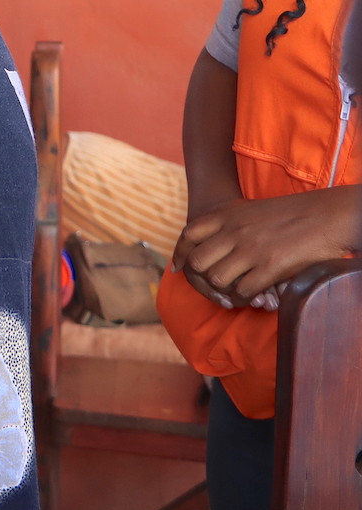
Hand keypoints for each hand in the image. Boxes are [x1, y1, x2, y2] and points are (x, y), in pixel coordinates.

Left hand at [173, 185, 361, 305]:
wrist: (329, 215)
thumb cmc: (294, 213)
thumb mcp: (253, 210)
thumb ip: (231, 224)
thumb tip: (214, 242)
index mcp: (228, 215)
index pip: (188, 234)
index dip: (180, 253)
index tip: (180, 267)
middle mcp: (234, 231)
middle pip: (197, 261)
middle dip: (201, 278)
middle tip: (214, 288)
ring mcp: (250, 249)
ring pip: (216, 278)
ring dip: (224, 291)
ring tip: (234, 295)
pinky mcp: (270, 266)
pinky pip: (243, 291)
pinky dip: (245, 299)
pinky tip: (254, 298)